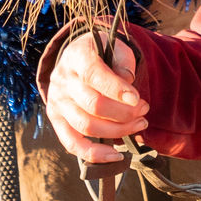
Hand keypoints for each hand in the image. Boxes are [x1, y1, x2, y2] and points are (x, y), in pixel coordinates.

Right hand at [45, 34, 147, 163]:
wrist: (76, 59)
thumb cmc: (101, 53)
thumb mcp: (114, 46)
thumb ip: (123, 61)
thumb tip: (127, 82)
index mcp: (76, 56)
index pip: (94, 74)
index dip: (117, 89)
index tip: (137, 99)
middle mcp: (62, 80)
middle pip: (93, 104)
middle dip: (125, 112)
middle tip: (144, 110)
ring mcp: (57, 102)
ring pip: (87, 125)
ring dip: (118, 130)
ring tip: (139, 124)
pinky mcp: (56, 120)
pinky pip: (72, 144)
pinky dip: (94, 154)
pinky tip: (115, 155)